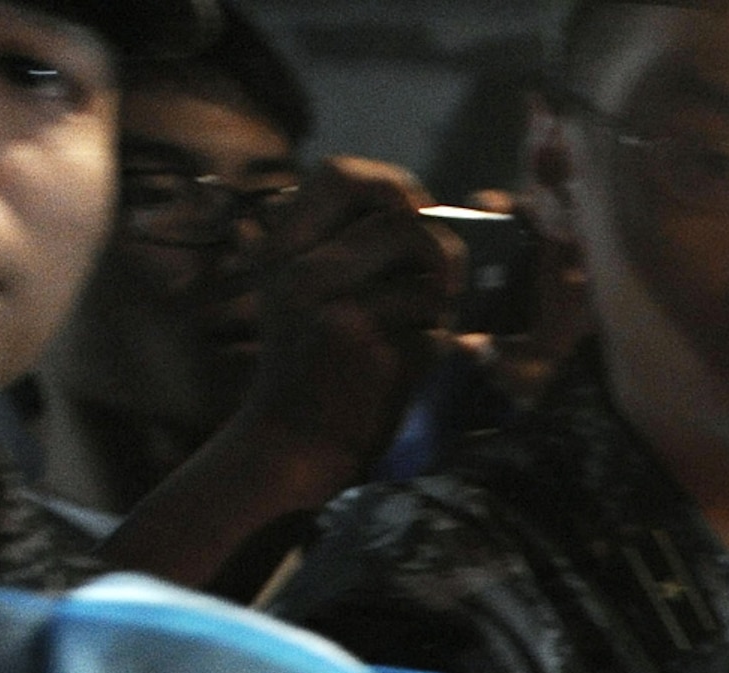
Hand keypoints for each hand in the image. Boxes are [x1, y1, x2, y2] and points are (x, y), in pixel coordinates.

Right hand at [235, 157, 460, 492]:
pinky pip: (427, 298)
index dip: (394, 186)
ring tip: (434, 318)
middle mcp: (294, 257)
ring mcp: (317, 287)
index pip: (340, 173)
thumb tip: (431, 216)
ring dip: (444, 282)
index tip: (416, 222)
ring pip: (417, 241)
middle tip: (444, 280)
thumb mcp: (323, 304)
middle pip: (392, 202)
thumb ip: (358, 255)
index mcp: (284, 245)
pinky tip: (420, 351)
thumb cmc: (327, 373)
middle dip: (436, 236)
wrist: (299, 443)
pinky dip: (439, 325)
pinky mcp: (350, 324)